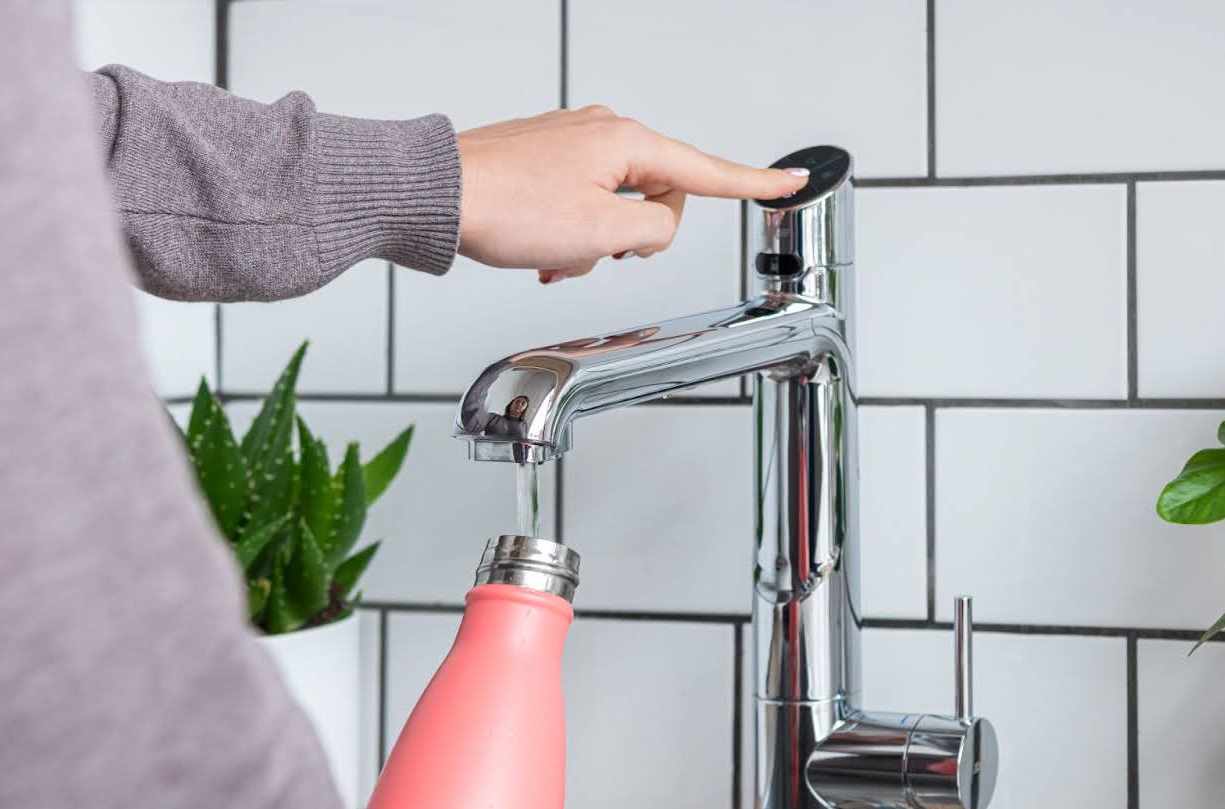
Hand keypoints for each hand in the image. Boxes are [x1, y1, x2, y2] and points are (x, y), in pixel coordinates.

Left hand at [456, 106, 808, 282]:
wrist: (435, 196)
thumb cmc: (507, 209)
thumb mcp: (602, 234)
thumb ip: (654, 231)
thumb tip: (655, 229)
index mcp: (627, 143)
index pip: (707, 170)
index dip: (753, 183)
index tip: (788, 182)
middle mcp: (602, 132)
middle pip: (658, 194)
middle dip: (637, 237)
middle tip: (602, 256)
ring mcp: (569, 143)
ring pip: (614, 206)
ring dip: (596, 244)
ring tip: (559, 260)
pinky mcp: (541, 160)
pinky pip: (579, 203)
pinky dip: (570, 236)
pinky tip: (544, 255)